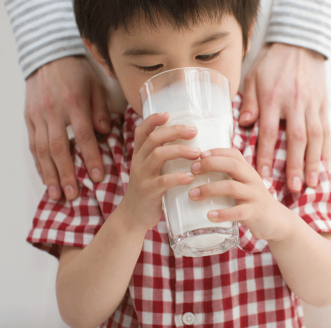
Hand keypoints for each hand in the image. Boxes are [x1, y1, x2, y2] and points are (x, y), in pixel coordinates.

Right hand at [25, 56, 110, 200]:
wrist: (48, 57)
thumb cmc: (77, 74)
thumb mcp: (96, 87)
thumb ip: (101, 110)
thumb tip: (106, 132)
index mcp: (74, 103)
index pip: (84, 135)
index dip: (90, 157)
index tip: (97, 176)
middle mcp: (53, 111)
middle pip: (58, 148)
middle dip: (66, 173)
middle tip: (74, 194)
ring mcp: (38, 116)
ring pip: (41, 150)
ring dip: (50, 174)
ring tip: (58, 194)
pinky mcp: (29, 119)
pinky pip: (32, 145)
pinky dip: (39, 164)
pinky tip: (46, 179)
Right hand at [121, 113, 199, 230]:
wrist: (133, 217)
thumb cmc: (150, 190)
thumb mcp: (153, 170)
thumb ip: (165, 158)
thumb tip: (194, 143)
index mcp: (140, 154)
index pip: (142, 131)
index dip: (153, 120)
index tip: (168, 113)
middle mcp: (138, 162)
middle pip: (154, 139)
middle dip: (175, 132)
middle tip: (194, 131)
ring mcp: (142, 177)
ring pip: (158, 155)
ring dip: (179, 151)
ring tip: (197, 153)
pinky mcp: (148, 192)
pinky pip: (162, 181)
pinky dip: (178, 178)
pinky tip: (191, 176)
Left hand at [189, 148, 291, 241]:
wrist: (276, 221)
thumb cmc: (251, 201)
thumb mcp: (243, 184)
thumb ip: (227, 177)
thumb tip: (196, 172)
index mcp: (248, 171)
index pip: (233, 154)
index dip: (216, 151)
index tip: (199, 154)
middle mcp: (252, 180)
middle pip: (232, 165)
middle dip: (211, 164)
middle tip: (192, 170)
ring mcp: (254, 196)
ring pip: (232, 187)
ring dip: (210, 189)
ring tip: (193, 194)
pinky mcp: (254, 213)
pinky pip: (238, 212)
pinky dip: (222, 213)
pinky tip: (209, 215)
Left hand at [240, 43, 329, 192]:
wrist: (299, 43)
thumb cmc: (272, 63)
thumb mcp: (253, 78)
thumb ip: (249, 102)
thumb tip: (243, 124)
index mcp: (273, 98)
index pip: (268, 132)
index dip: (265, 155)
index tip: (262, 176)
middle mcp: (294, 104)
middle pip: (296, 139)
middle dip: (295, 165)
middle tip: (293, 187)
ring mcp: (312, 105)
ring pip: (315, 138)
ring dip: (314, 162)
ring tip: (313, 183)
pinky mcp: (323, 105)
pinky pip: (326, 130)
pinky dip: (326, 149)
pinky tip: (325, 165)